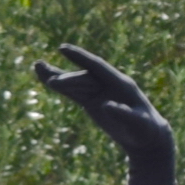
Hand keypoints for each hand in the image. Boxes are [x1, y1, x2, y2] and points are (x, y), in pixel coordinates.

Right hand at [36, 47, 176, 180]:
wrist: (147, 136)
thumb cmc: (146, 129)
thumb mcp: (139, 124)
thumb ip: (124, 114)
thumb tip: (106, 105)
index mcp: (121, 84)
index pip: (97, 66)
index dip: (80, 57)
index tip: (62, 48)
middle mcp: (108, 84)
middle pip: (84, 77)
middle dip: (68, 78)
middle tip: (52, 82)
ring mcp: (99, 91)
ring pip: (75, 81)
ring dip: (57, 76)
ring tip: (37, 67)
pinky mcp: (91, 101)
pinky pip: (72, 91)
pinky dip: (60, 86)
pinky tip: (45, 79)